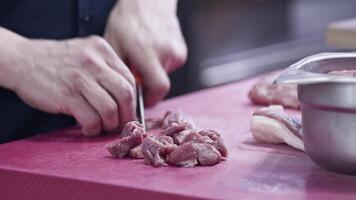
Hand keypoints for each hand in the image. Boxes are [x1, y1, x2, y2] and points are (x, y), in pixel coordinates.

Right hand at [12, 36, 135, 135]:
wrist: (22, 60)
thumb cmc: (57, 61)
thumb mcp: (86, 53)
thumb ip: (106, 69)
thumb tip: (127, 99)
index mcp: (102, 50)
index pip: (129, 79)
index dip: (132, 100)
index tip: (128, 112)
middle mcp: (93, 61)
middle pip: (125, 94)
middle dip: (126, 115)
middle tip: (121, 124)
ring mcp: (79, 78)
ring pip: (110, 109)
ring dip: (109, 125)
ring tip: (102, 127)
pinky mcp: (66, 96)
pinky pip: (91, 119)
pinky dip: (93, 128)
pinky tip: (88, 128)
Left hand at [104, 0, 187, 106]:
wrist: (148, 2)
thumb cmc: (128, 21)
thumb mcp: (114, 45)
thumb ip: (121, 71)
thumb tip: (126, 91)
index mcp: (146, 52)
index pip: (158, 88)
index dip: (151, 99)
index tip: (143, 101)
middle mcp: (165, 52)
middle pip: (162, 86)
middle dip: (151, 87)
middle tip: (140, 79)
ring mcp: (176, 51)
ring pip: (165, 75)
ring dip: (154, 72)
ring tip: (144, 57)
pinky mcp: (181, 50)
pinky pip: (170, 66)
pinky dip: (161, 64)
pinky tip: (153, 51)